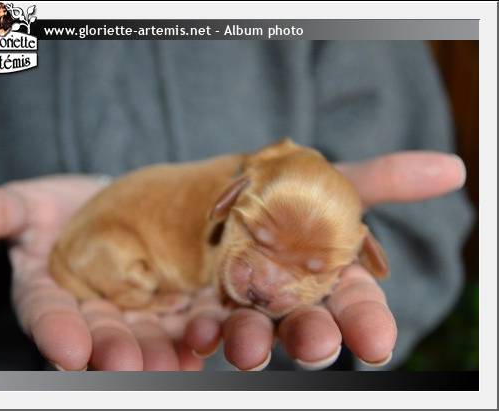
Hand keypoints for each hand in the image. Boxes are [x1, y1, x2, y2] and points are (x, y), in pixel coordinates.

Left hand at [0, 151, 465, 370]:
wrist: (131, 194)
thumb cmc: (226, 189)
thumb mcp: (296, 174)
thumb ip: (368, 179)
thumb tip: (455, 167)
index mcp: (272, 275)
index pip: (322, 301)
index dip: (353, 318)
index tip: (377, 338)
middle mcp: (230, 304)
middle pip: (267, 326)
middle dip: (288, 337)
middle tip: (310, 344)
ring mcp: (172, 313)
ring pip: (191, 339)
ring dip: (202, 346)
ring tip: (209, 343)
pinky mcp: (111, 309)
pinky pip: (104, 329)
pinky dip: (94, 341)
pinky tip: (100, 349)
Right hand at [0, 175, 220, 370]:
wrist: (113, 202)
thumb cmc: (62, 210)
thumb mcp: (27, 206)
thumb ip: (1, 213)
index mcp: (54, 297)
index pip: (51, 317)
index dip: (57, 332)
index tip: (68, 349)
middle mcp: (97, 313)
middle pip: (106, 336)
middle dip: (117, 352)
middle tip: (129, 366)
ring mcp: (140, 309)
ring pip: (151, 335)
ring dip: (165, 352)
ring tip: (177, 363)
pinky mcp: (177, 299)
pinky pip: (189, 318)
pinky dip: (200, 330)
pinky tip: (211, 339)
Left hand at [182, 151, 466, 369]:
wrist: (221, 195)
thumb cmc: (284, 192)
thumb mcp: (329, 181)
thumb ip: (383, 180)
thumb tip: (455, 167)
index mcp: (325, 277)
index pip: (354, 306)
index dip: (367, 323)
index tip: (378, 343)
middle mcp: (289, 300)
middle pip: (304, 327)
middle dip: (313, 338)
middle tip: (318, 346)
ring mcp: (244, 308)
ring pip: (252, 332)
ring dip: (253, 342)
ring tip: (248, 347)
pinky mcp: (202, 310)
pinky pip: (200, 327)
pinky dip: (199, 335)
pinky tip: (197, 335)